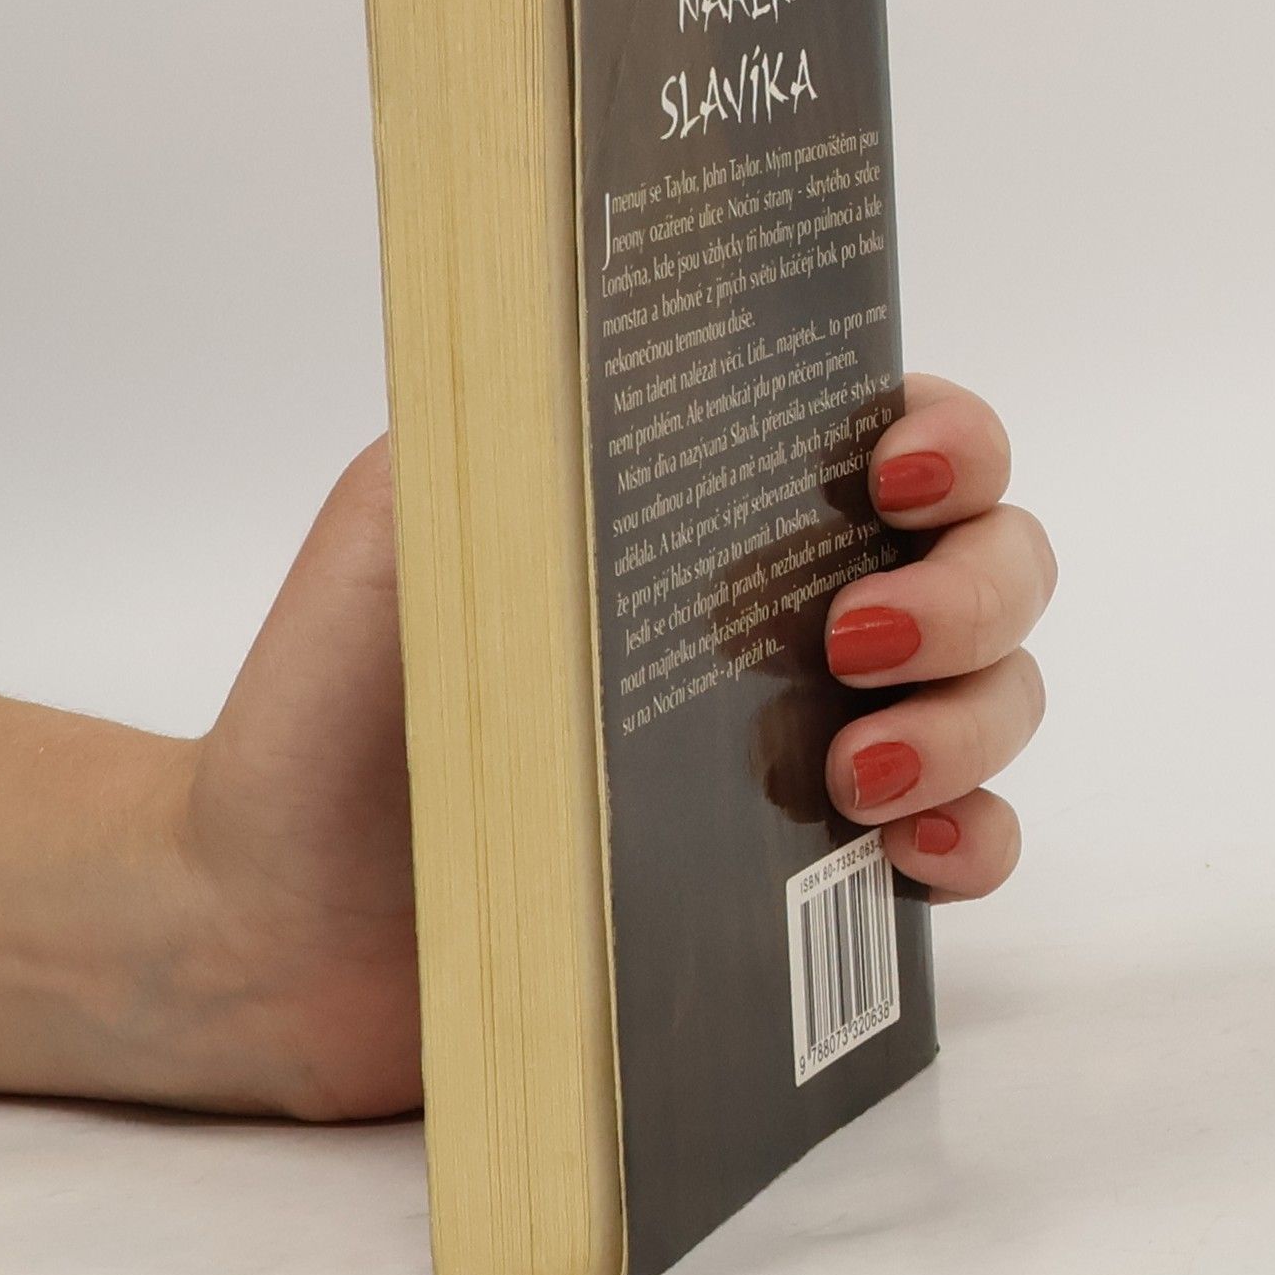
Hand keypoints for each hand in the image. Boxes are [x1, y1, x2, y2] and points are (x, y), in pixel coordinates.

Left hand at [180, 373, 1052, 1120]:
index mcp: (707, 509)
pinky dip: (973, 842)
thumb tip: (646, 348)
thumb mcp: (403, 521)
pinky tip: (910, 853)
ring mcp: (808, 747)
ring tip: (854, 775)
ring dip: (970, 722)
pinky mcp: (805, 881)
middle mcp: (782, 615)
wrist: (276, 926)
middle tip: (851, 641)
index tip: (892, 478)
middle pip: (988, 563)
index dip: (949, 440)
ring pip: (998, 699)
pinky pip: (962, 848)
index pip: (898, 433)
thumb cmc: (328, 710)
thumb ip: (519, 426)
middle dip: (967, 592)